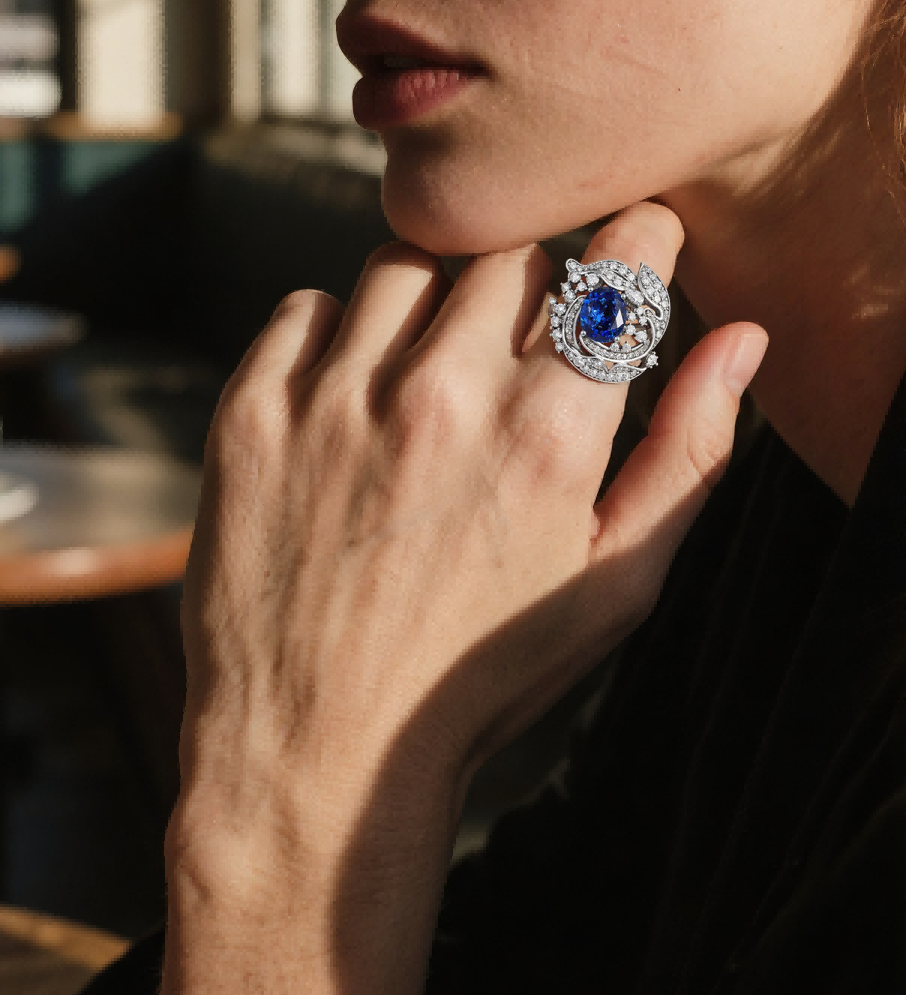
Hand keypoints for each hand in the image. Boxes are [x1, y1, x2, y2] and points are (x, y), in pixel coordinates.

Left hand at [163, 201, 765, 994]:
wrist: (316, 746)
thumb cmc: (480, 671)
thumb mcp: (614, 583)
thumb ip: (688, 451)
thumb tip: (741, 339)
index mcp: (548, 434)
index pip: (616, 267)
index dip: (634, 247)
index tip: (628, 255)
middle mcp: (443, 396)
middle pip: (513, 253)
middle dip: (534, 285)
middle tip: (518, 355)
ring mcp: (336, 398)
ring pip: (409, 262)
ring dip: (433, 302)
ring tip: (429, 382)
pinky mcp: (253, 409)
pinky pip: (310, 305)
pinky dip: (336, 337)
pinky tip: (348, 407)